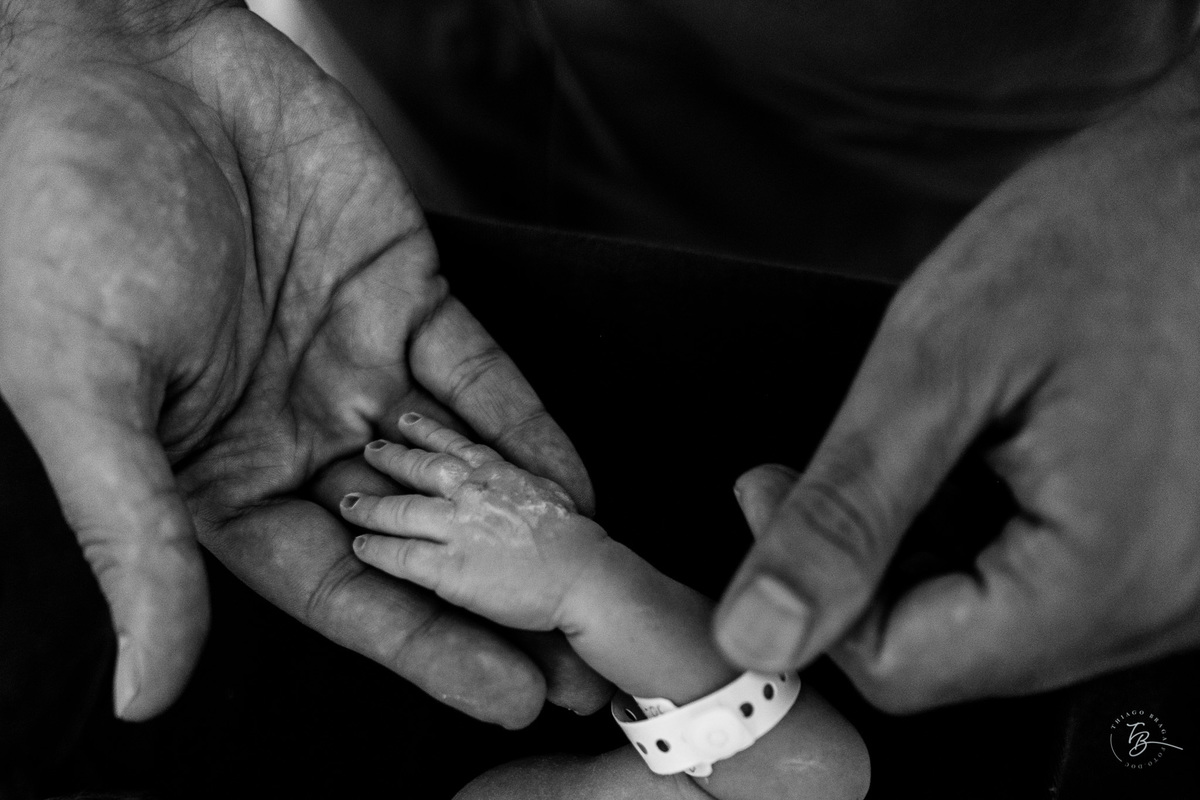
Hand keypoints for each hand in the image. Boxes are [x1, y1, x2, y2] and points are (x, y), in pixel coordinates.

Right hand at [0, 4, 595, 724]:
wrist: (110, 57)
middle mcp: (295, 433)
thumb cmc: (55, 218)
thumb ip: (132, 539)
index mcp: (216, 477)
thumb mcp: (81, 391)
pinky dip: (528, 422)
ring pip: (462, 464)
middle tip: (586, 663)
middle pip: (420, 539)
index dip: (423, 645)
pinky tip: (575, 477)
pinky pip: (478, 372)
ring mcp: (354, 365)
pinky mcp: (401, 292)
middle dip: (500, 600)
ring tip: (600, 581)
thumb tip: (144, 689)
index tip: (505, 693)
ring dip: (531, 522)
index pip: (339, 587)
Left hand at [342, 414, 609, 631]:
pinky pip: (401, 554)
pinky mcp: (448, 568)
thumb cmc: (579, 541)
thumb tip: (518, 484)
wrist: (585, 575)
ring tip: (348, 502)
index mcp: (499, 473)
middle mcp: (472, 492)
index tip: (408, 421)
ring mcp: (457, 528)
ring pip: (401, 510)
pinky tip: (360, 546)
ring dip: (371, 506)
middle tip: (369, 450)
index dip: (428, 432)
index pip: (456, 445)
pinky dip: (377, 549)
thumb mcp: (551, 493)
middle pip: (420, 468)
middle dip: (392, 458)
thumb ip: (524, 484)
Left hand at [714, 61, 1199, 710]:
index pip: (901, 671)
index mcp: (1107, 577)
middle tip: (838, 457)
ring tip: (925, 436)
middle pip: (950, 655)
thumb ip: (847, 508)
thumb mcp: (943, 360)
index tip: (774, 492)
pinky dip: (987, 531)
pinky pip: (1050, 582)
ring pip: (996, 623)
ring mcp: (1181, 583)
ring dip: (925, 546)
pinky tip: (984, 452)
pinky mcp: (1176, 548)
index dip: (812, 593)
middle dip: (867, 565)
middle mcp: (1165, 606)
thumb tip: (760, 628)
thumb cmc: (1117, 227)